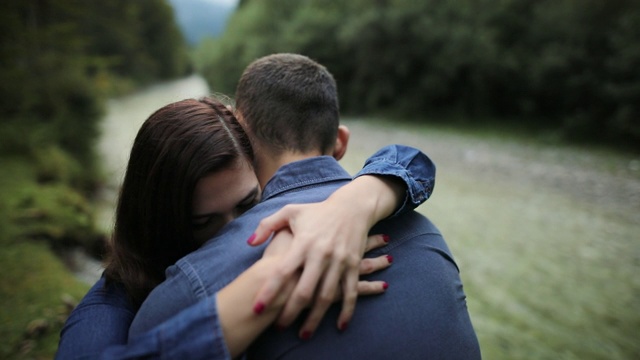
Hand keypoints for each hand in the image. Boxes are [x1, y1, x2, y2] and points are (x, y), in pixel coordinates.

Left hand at [249, 200, 390, 336]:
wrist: (352, 207)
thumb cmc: (317, 211)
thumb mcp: (290, 211)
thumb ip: (267, 225)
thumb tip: (250, 244)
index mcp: (303, 243)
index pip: (282, 271)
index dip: (269, 291)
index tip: (257, 308)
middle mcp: (321, 254)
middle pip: (304, 290)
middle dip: (290, 312)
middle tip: (278, 327)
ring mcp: (339, 261)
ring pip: (327, 296)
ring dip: (315, 318)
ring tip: (303, 334)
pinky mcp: (353, 265)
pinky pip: (351, 291)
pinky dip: (347, 310)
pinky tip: (340, 326)